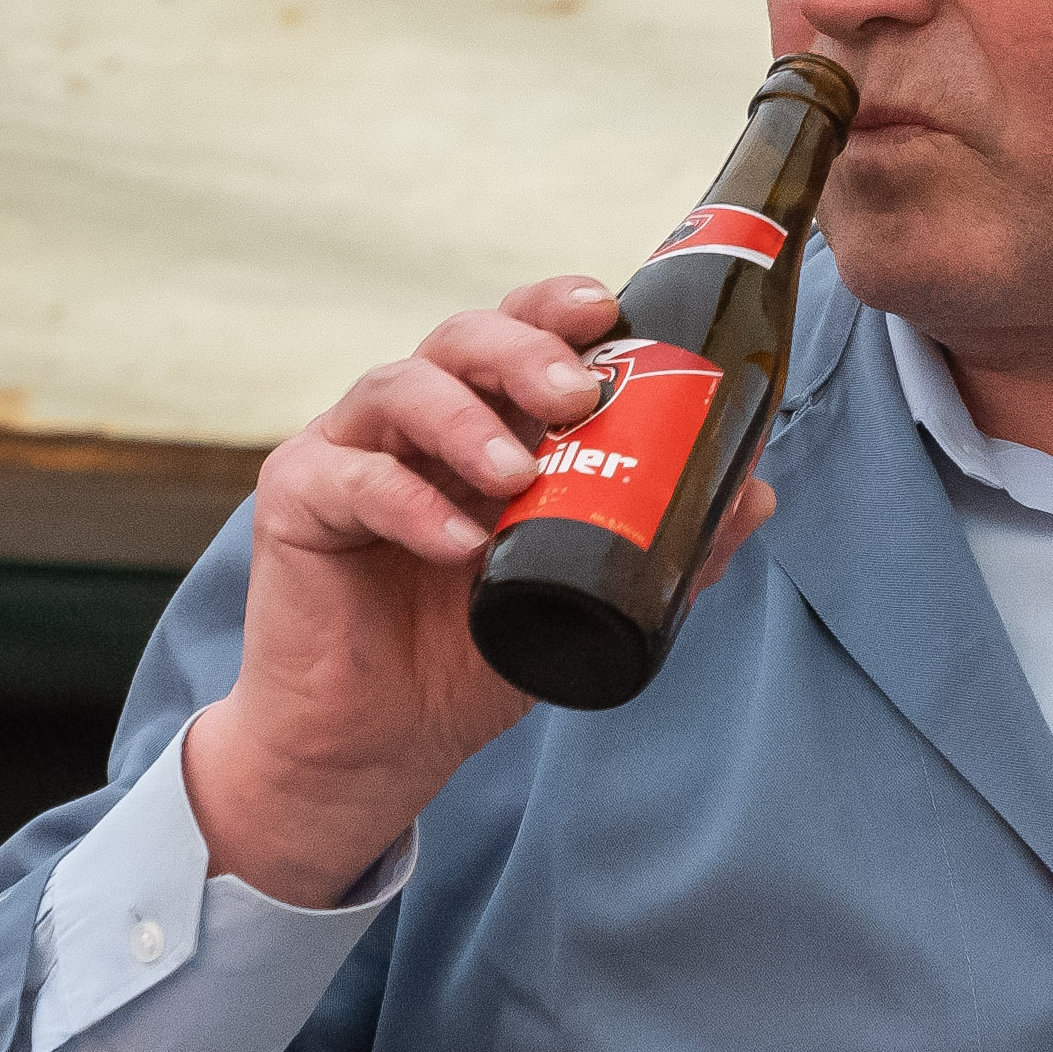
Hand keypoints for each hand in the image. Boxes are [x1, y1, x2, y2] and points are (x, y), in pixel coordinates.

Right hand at [177, 279, 778, 904]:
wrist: (376, 743)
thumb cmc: (466, 656)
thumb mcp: (577, 597)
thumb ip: (660, 546)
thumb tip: (754, 493)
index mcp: (480, 419)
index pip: (517, 333)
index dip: (555, 307)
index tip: (606, 309)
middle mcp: (413, 418)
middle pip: (461, 338)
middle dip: (523, 352)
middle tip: (576, 393)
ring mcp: (350, 449)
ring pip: (399, 387)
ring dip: (466, 421)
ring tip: (518, 474)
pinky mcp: (299, 499)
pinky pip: (352, 480)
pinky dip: (409, 504)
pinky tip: (457, 540)